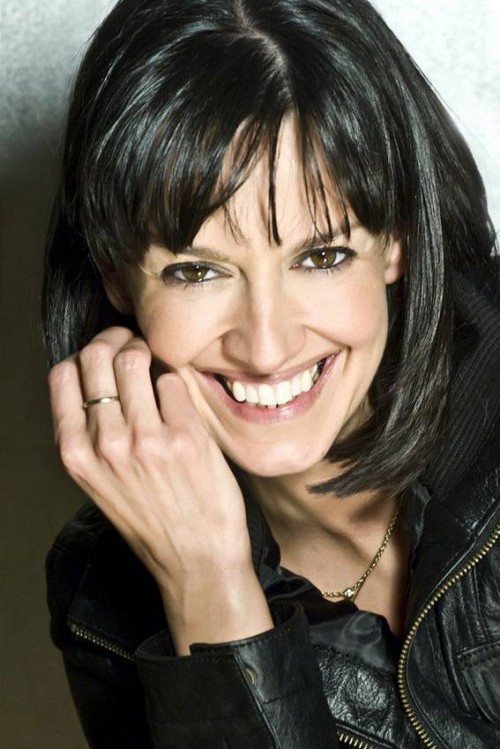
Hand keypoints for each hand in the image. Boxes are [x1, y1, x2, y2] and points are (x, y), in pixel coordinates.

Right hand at [49, 327, 272, 652]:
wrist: (195, 560)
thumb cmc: (150, 519)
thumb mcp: (98, 482)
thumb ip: (91, 433)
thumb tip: (101, 377)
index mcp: (75, 453)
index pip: (63, 374)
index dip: (86, 353)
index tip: (106, 351)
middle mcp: (104, 443)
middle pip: (97, 355)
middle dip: (117, 338)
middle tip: (136, 344)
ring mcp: (145, 439)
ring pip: (134, 357)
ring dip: (148, 351)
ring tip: (159, 364)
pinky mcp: (185, 437)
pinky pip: (174, 380)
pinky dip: (177, 381)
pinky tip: (182, 399)